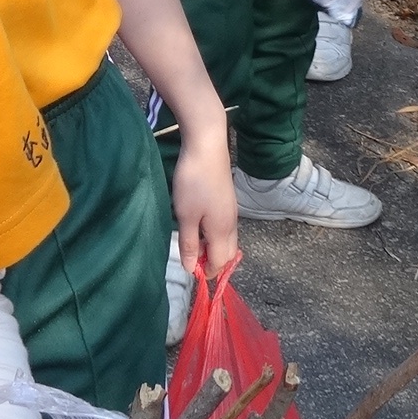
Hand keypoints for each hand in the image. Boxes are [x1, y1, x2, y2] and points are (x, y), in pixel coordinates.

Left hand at [171, 124, 239, 276]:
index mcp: (222, 231)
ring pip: (227, 240)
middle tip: (191, 257)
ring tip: (193, 241)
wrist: (207, 145)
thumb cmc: (194, 182)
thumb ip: (189, 244)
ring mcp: (231, 211)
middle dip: (213, 262)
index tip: (189, 270)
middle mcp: (232, 224)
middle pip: (228, 254)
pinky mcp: (227, 200)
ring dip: (213, 247)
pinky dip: (214, 235)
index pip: (220, 263)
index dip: (206, 273)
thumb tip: (191, 269)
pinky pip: (225, 227)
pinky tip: (199, 224)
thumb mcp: (186, 216)